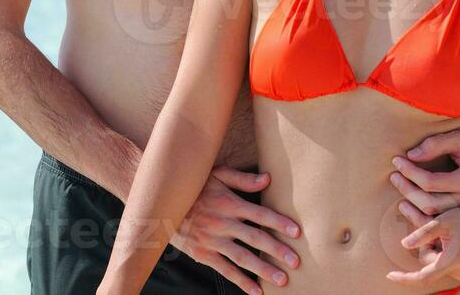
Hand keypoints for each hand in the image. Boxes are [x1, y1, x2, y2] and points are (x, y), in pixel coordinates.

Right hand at [171, 166, 300, 294]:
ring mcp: (212, 240)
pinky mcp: (203, 254)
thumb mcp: (216, 176)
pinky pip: (225, 270)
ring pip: (242, 257)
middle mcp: (223, 223)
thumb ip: (242, 179)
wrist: (162, 205)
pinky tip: (257, 291)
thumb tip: (268, 179)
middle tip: (296, 262)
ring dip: (263, 269)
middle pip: (255, 238)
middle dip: (277, 251)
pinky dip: (241, 281)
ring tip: (282, 280)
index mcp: (229, 203)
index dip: (279, 223)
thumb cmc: (194, 187)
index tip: (297, 233)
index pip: (260, 213)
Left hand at [387, 199, 459, 286]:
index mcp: (452, 260)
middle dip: (428, 249)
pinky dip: (447, 254)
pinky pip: (449, 265)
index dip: (405, 278)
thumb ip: (423, 232)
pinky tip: (457, 241)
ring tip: (450, 235)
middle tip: (436, 231)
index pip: (423, 277)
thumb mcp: (444, 220)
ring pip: (439, 265)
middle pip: (430, 265)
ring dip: (438, 251)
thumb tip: (404, 244)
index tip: (390, 275)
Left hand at [390, 119, 459, 216]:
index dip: (410, 171)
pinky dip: (421, 214)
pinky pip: (439, 220)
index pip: (430, 182)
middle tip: (393, 175)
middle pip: (430, 203)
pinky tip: (409, 202)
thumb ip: (435, 144)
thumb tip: (410, 155)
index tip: (397, 160)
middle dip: (407, 189)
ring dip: (412, 204)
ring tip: (399, 187)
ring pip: (433, 216)